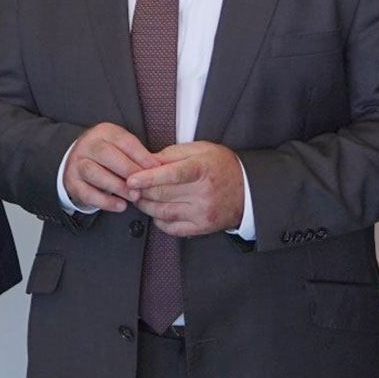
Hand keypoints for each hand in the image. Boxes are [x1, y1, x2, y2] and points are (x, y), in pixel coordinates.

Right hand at [64, 122, 157, 212]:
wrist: (78, 163)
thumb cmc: (108, 158)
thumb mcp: (122, 149)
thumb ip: (138, 156)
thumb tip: (161, 168)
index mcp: (104, 132)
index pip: (124, 141)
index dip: (142, 156)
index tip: (156, 170)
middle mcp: (88, 145)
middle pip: (107, 155)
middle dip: (128, 171)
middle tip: (143, 185)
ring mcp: (77, 163)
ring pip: (95, 173)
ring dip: (117, 187)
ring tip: (133, 197)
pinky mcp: (72, 182)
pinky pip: (87, 193)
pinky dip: (105, 201)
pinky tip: (120, 206)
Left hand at [125, 141, 244, 236]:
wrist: (248, 189)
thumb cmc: (221, 165)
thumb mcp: (201, 149)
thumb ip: (172, 154)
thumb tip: (147, 161)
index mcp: (202, 169)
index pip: (172, 174)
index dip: (148, 177)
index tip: (131, 179)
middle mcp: (204, 192)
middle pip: (163, 194)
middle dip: (141, 191)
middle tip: (130, 187)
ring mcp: (203, 212)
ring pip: (164, 212)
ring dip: (146, 206)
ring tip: (140, 198)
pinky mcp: (202, 227)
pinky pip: (173, 228)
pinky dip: (159, 221)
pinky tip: (156, 212)